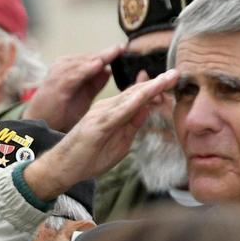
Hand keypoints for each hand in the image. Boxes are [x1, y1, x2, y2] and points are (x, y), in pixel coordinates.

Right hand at [24, 44, 122, 132]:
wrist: (42, 122)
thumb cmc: (60, 111)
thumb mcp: (83, 95)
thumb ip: (94, 83)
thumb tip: (108, 70)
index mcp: (70, 67)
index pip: (93, 57)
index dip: (108, 53)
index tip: (124, 48)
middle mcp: (64, 65)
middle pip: (90, 57)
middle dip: (107, 53)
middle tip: (123, 47)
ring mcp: (59, 72)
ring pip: (84, 62)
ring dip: (101, 56)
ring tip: (116, 51)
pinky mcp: (57, 82)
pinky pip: (75, 73)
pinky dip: (87, 68)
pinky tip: (99, 64)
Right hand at [24, 69, 178, 200]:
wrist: (62, 168)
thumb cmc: (88, 158)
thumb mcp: (118, 143)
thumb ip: (132, 125)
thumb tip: (147, 110)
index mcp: (112, 113)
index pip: (136, 97)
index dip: (155, 88)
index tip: (172, 80)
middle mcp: (106, 108)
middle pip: (136, 93)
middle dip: (158, 83)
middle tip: (177, 73)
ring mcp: (101, 113)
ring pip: (131, 97)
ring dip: (151, 87)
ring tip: (169, 77)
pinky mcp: (98, 123)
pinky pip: (121, 110)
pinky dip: (136, 100)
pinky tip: (149, 93)